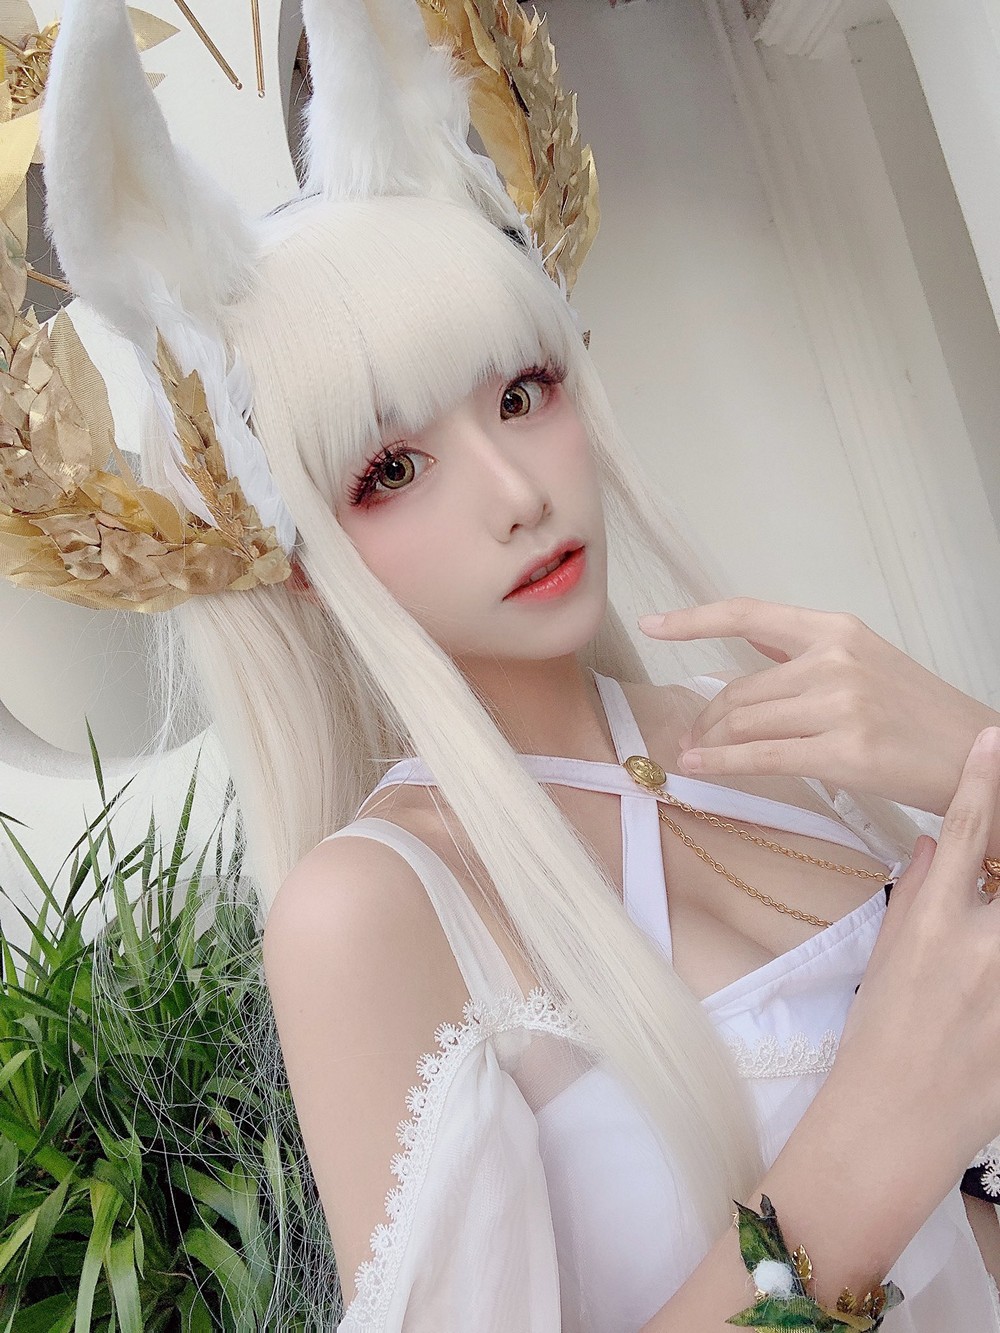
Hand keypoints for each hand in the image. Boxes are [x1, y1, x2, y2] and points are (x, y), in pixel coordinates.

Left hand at [638, 597, 999, 815]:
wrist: (977, 754)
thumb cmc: (917, 714)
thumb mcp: (866, 660)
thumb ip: (804, 651)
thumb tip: (754, 639)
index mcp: (835, 631)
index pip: (747, 615)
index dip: (693, 620)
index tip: (653, 625)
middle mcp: (833, 660)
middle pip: (738, 689)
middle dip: (706, 719)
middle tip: (691, 738)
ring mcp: (839, 704)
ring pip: (743, 723)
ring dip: (709, 744)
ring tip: (696, 756)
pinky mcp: (843, 751)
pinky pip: (761, 757)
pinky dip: (721, 765)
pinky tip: (700, 769)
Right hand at [832, 726, 999, 1164]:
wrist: (895, 1118)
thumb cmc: (883, 1035)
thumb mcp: (889, 954)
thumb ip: (919, 890)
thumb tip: (940, 840)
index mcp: (932, 925)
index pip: (965, 834)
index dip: (981, 782)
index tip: (993, 739)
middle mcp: (978, 947)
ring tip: (986, 929)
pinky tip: (991, 982)